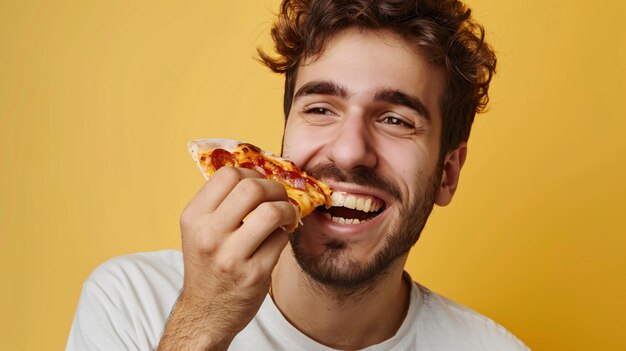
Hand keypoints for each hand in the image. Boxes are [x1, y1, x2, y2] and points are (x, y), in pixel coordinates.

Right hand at [158, 166, 296, 349]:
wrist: (205, 313)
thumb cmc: (208, 265)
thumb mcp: (201, 230)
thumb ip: (222, 202)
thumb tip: (261, 174)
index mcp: (193, 217)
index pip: (227, 174)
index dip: (251, 174)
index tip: (259, 185)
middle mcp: (208, 235)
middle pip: (252, 188)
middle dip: (275, 188)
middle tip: (280, 198)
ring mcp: (231, 257)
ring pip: (272, 212)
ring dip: (287, 210)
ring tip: (286, 217)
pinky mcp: (254, 274)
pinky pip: (281, 240)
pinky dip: (285, 235)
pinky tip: (277, 240)